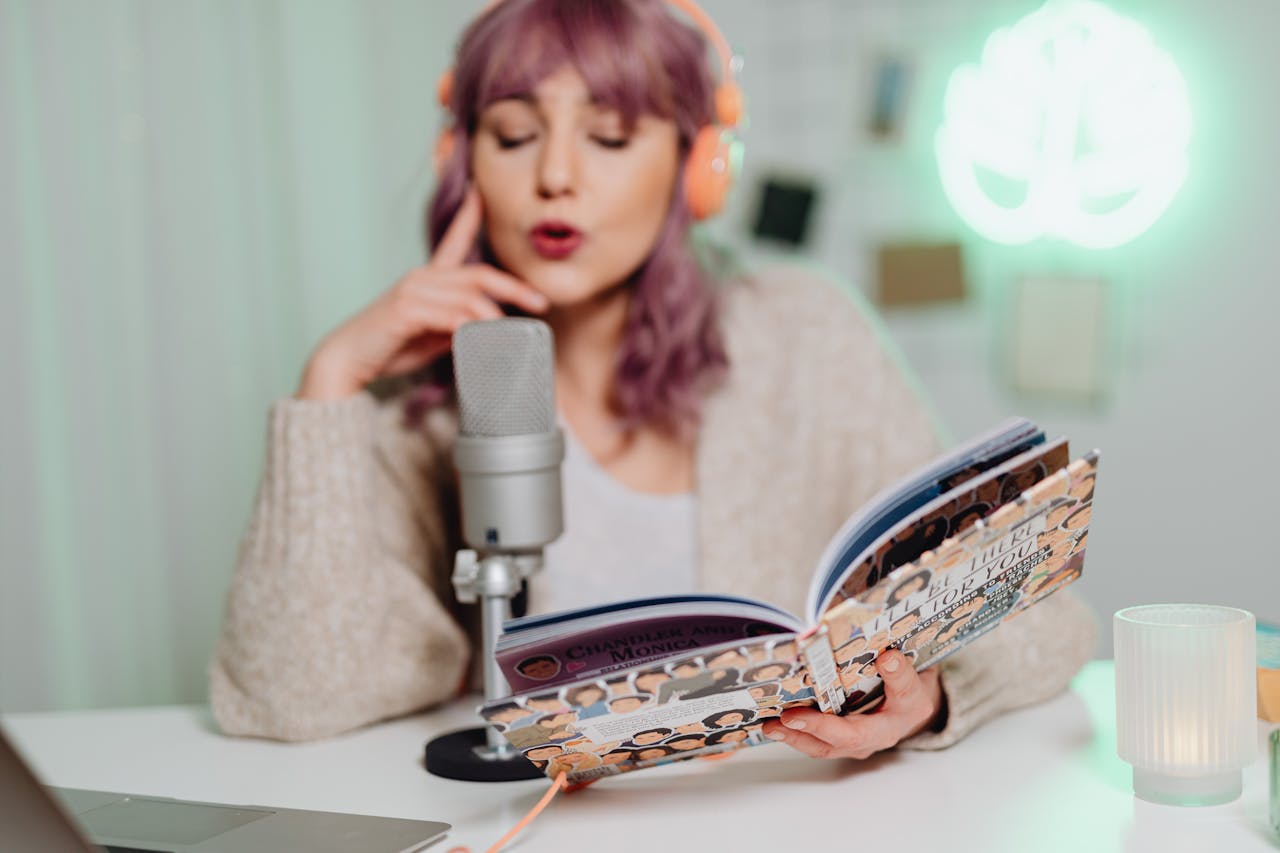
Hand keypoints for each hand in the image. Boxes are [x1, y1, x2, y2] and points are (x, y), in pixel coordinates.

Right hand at [296, 186, 548, 398]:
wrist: (346, 360)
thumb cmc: (389, 347)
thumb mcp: (433, 334)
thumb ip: (460, 325)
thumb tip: (492, 328)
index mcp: (428, 278)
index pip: (453, 240)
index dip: (470, 216)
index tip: (482, 192)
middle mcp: (422, 278)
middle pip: (479, 275)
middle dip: (514, 287)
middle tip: (540, 302)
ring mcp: (412, 291)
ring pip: (469, 298)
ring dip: (494, 319)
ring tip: (512, 339)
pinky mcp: (405, 310)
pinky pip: (450, 316)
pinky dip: (470, 330)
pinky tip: (481, 342)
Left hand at [762, 649, 943, 759]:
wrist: (908, 709)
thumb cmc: (906, 684)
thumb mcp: (912, 668)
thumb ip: (900, 664)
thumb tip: (887, 656)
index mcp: (909, 707)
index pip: (905, 691)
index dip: (897, 676)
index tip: (887, 658)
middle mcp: (884, 732)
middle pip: (852, 735)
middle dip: (819, 727)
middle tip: (790, 716)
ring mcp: (861, 743)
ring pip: (827, 746)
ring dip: (797, 736)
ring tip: (771, 725)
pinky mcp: (842, 743)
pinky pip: (817, 743)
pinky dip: (794, 735)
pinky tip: (774, 725)